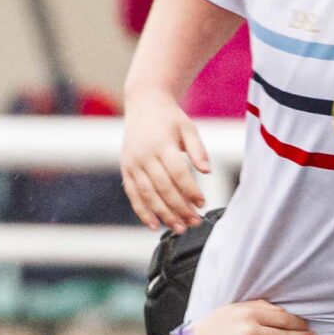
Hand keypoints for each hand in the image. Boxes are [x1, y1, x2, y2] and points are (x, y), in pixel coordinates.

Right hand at [120, 95, 210, 232]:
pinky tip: (154, 225)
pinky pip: (133, 195)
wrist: (143, 105)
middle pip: (163, 188)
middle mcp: (144, 155)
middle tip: (195, 222)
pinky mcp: (126, 170)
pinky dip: (142, 212)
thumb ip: (198, 150)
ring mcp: (132, 164)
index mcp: (161, 144)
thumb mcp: (188, 128)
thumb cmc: (170, 119)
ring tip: (179, 228)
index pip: (178, 172)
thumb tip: (207, 171)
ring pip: (147, 195)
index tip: (202, 203)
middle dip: (180, 208)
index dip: (190, 190)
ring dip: (163, 214)